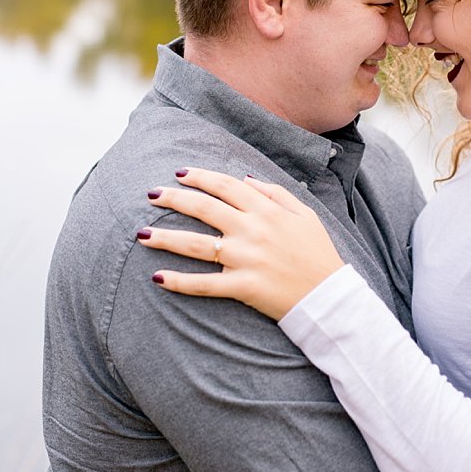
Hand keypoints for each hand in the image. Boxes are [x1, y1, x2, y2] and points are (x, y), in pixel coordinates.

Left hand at [139, 168, 343, 319]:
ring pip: (197, 245)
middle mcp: (252, 231)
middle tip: (150, 195)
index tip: (179, 174)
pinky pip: (204, 285)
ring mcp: (246, 260)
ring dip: (165, 238)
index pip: (226, 186)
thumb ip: (276, 193)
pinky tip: (157, 278)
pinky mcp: (243, 288)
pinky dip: (179, 282)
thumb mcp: (305, 215)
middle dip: (173, 199)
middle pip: (204, 209)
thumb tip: (246, 178)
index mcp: (266, 211)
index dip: (200, 177)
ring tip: (141, 235)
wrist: (330, 297)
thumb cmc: (319, 255)